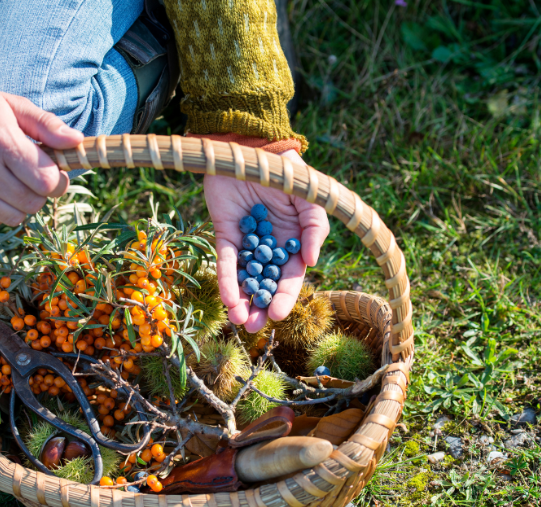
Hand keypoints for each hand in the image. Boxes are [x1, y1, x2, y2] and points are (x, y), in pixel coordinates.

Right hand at [0, 87, 83, 225]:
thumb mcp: (14, 106)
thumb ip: (47, 125)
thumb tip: (77, 141)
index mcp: (1, 141)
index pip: (47, 181)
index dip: (58, 181)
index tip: (54, 173)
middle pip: (33, 203)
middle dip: (40, 193)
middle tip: (32, 177)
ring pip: (14, 217)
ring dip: (21, 204)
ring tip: (12, 183)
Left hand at [204, 150, 329, 332]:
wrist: (251, 146)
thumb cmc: (285, 171)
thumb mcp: (310, 198)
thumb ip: (316, 227)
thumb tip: (311, 261)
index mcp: (293, 243)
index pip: (290, 277)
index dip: (284, 297)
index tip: (277, 315)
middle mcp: (270, 248)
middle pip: (265, 284)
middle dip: (260, 307)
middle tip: (254, 327)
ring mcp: (246, 242)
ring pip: (244, 279)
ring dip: (241, 301)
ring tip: (239, 320)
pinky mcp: (225, 234)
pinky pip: (226, 261)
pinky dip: (227, 280)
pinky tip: (227, 298)